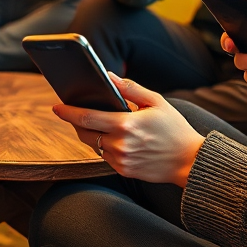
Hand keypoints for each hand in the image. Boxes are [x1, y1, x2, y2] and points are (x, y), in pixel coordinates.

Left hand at [54, 74, 204, 186]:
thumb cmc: (174, 128)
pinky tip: (113, 136)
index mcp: (125, 125)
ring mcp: (121, 160)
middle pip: (85, 133)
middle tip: (74, 111)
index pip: (87, 117)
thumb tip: (109, 76)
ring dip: (90, 133)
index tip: (56, 106)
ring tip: (95, 121)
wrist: (189, 161)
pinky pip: (105, 156)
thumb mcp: (155, 101)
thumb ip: (129, 88)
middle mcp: (120, 145)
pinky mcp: (124, 171)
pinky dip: (104, 145)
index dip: (68, 112)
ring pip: (94, 145)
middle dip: (76, 122)